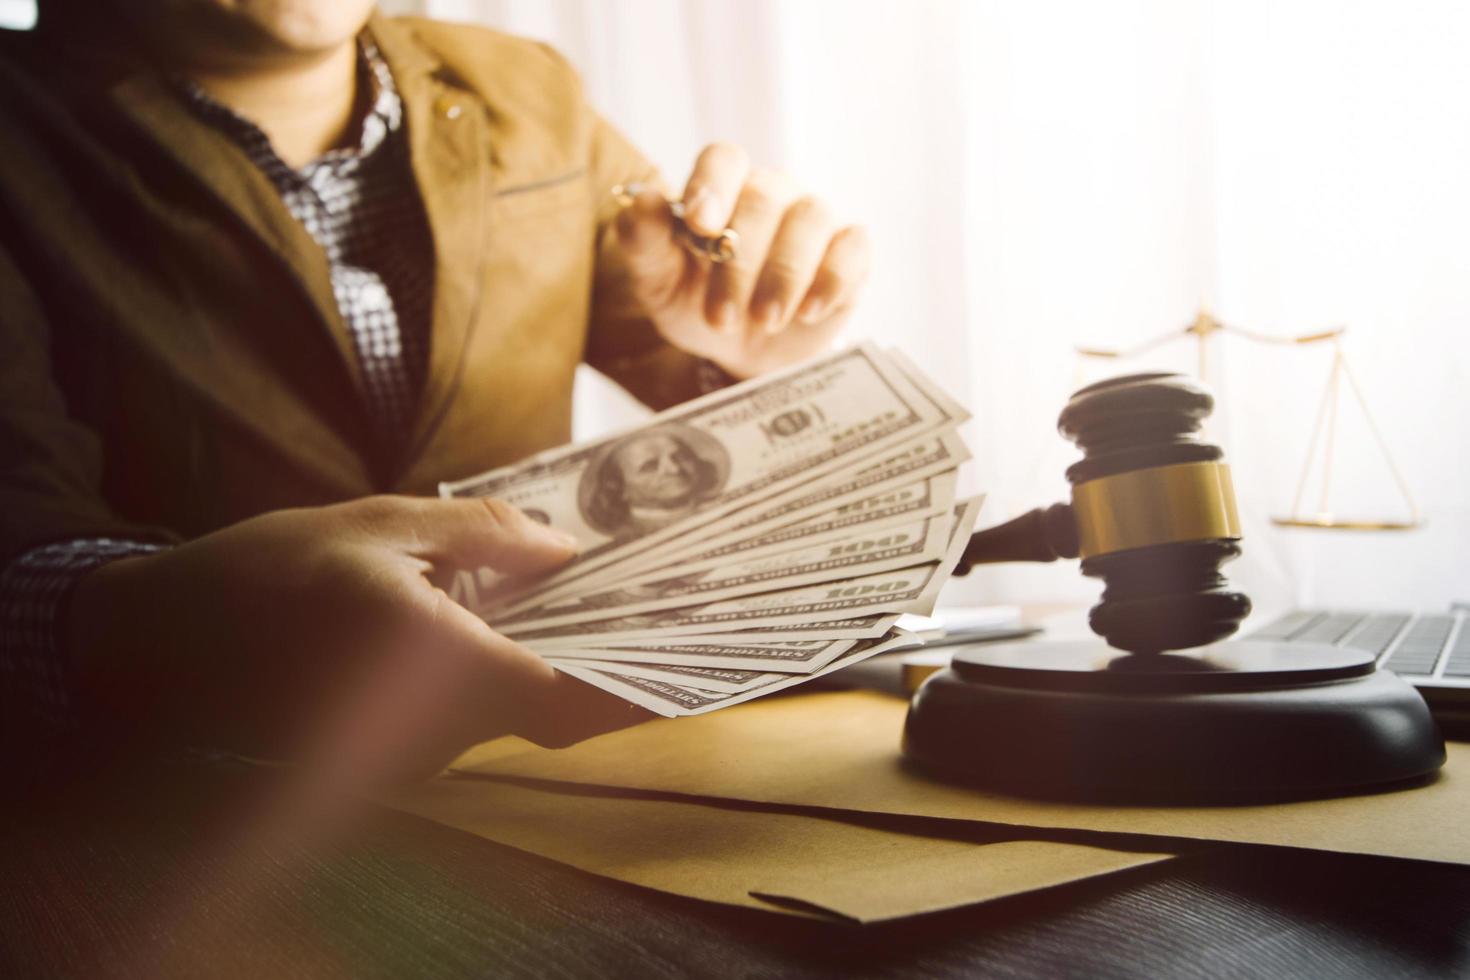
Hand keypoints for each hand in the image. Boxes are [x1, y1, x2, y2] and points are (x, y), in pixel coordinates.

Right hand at [67, 496, 654, 781]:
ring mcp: (406, 757)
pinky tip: (497, 618)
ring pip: (503, 710)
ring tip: (581, 589)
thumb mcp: (377, 527)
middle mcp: (433, 732)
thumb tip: (565, 551)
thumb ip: (484, 537)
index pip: (572, 704)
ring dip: (539, 659)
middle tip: (647, 596)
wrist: (153, 648)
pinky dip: (487, 674)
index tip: (696, 663)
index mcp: (439, 670)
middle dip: (598, 656)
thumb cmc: (261, 577)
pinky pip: (459, 717)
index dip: (641, 689)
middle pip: (546, 706)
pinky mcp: (381, 759)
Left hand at [613, 142, 869, 378]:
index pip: (724, 159)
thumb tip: (642, 200)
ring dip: (784, 274)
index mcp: (724, 188)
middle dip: (740, 262)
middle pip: (764, 196)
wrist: (743, 352)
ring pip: (811, 217)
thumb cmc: (699, 305)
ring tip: (764, 321)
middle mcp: (773, 193)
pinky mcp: (849, 250)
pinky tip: (809, 311)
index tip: (702, 225)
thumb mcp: (660, 282)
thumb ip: (645, 241)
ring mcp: (814, 218)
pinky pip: (852, 247)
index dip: (712, 185)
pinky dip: (832, 279)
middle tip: (721, 316)